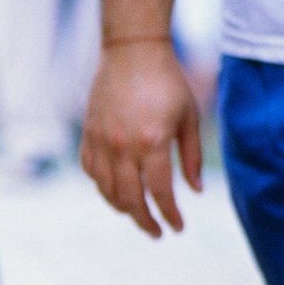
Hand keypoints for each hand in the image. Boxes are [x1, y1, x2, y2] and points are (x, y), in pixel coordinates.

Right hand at [80, 40, 203, 236]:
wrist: (132, 51)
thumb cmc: (167, 81)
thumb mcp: (189, 117)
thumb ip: (191, 157)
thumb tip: (195, 191)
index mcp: (152, 142)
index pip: (159, 193)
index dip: (169, 215)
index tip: (178, 227)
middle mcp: (122, 146)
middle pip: (130, 199)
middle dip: (145, 221)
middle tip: (156, 233)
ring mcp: (101, 141)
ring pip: (106, 190)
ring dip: (122, 208)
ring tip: (137, 214)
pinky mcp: (88, 134)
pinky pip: (91, 171)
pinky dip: (102, 186)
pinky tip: (116, 190)